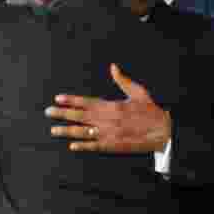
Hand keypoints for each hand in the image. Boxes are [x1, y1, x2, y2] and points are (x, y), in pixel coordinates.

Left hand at [45, 64, 171, 152]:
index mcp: (112, 106)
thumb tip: (113, 67)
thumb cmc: (151, 111)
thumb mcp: (139, 93)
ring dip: (67, 131)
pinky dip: (83, 146)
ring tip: (53, 130)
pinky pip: (95, 146)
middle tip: (48, 112)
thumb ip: (123, 81)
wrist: (164, 131)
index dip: (71, 100)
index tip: (57, 99)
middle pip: (80, 116)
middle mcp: (108, 119)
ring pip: (84, 132)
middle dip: (62, 114)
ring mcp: (110, 133)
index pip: (87, 102)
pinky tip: (72, 146)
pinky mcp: (114, 145)